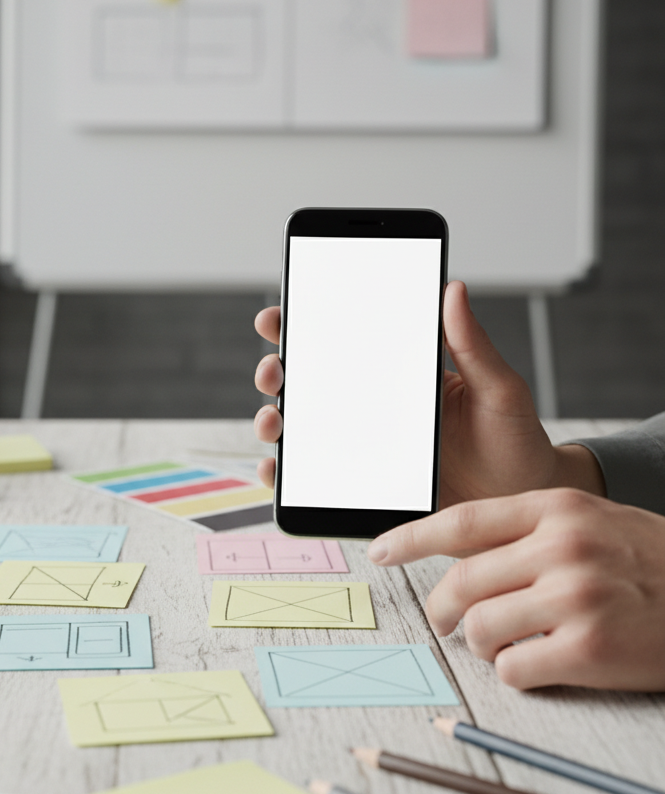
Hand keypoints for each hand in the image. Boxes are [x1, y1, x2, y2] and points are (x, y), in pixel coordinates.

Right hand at [252, 281, 605, 502]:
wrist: (522, 504)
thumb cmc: (514, 442)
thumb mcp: (498, 388)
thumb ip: (473, 345)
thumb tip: (453, 289)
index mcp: (399, 375)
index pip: (342, 341)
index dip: (301, 325)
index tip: (278, 316)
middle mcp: (372, 408)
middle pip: (306, 383)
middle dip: (276, 371)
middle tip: (275, 371)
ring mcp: (363, 448)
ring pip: (300, 430)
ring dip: (272, 420)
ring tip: (273, 422)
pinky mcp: (361, 487)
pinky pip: (313, 480)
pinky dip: (284, 476)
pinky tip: (276, 471)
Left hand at [368, 489, 664, 690]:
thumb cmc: (651, 563)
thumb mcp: (593, 523)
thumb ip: (528, 533)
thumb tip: (456, 556)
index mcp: (557, 508)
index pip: (461, 522)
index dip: (411, 539)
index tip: (379, 553)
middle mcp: (562, 547)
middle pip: (460, 584)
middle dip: (440, 611)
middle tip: (443, 624)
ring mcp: (576, 597)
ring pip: (480, 628)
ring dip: (482, 644)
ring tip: (509, 644)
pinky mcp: (590, 648)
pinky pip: (513, 669)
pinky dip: (515, 673)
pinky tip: (541, 664)